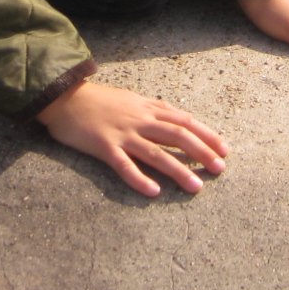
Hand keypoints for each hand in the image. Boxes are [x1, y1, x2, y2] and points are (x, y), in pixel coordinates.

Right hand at [37, 81, 227, 197]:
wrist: (64, 97)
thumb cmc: (97, 100)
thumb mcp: (130, 98)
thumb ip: (151, 109)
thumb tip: (174, 118)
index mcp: (146, 107)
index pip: (184, 120)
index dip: (207, 134)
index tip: (224, 149)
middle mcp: (139, 119)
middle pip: (178, 135)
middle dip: (202, 152)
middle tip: (220, 169)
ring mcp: (122, 133)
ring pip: (156, 153)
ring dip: (179, 170)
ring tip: (197, 187)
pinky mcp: (104, 146)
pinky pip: (124, 165)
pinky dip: (139, 179)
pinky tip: (153, 192)